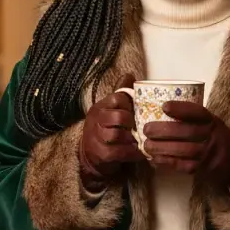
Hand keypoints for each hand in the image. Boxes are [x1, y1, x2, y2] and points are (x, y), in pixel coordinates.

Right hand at [78, 75, 144, 191]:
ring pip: (117, 134)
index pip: (117, 98)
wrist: (90, 155)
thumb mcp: (109, 109)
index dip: (130, 104)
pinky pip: (121, 152)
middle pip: (118, 117)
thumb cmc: (104, 128)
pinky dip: (134, 152)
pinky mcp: (103, 154)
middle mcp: (96, 121)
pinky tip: (140, 151)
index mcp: (100, 107)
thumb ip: (120, 94)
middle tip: (139, 126)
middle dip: (132, 122)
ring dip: (132, 137)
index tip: (136, 110)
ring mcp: (97, 138)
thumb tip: (129, 75)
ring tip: (139, 139)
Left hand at [143, 101, 229, 189]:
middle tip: (146, 129)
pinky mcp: (203, 169)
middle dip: (164, 130)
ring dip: (162, 148)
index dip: (181, 109)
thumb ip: (192, 117)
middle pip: (188, 132)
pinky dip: (167, 163)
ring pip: (184, 150)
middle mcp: (212, 136)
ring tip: (147, 145)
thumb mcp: (211, 122)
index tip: (164, 106)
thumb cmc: (215, 137)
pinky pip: (183, 166)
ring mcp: (209, 154)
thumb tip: (160, 109)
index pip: (198, 113)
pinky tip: (154, 159)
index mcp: (213, 121)